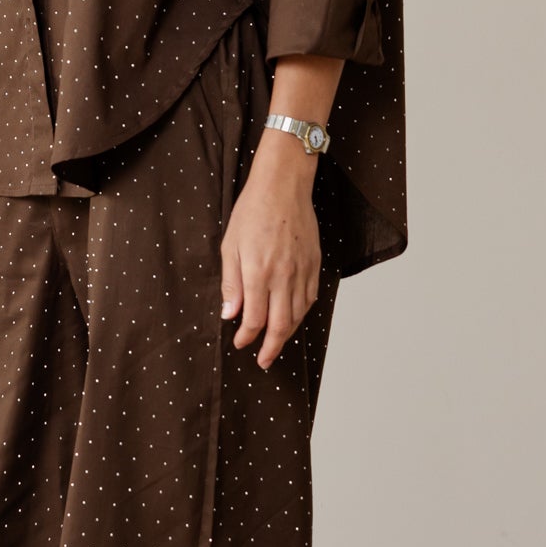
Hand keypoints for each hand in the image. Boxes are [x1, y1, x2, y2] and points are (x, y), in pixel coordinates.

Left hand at [220, 134, 321, 367]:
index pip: (255, 319)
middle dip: (271, 348)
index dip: (247, 337)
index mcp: (259, 273)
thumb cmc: (253, 211)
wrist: (283, 186)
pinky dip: (302, 313)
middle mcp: (284, 276)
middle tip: (263, 360)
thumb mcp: (230, 246)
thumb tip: (230, 314)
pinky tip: (293, 317)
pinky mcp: (314, 263)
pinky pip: (310, 298)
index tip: (240, 344)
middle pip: (281, 325)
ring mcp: (302, 271)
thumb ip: (232, 283)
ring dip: (287, 333)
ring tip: (276, 342)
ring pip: (298, 315)